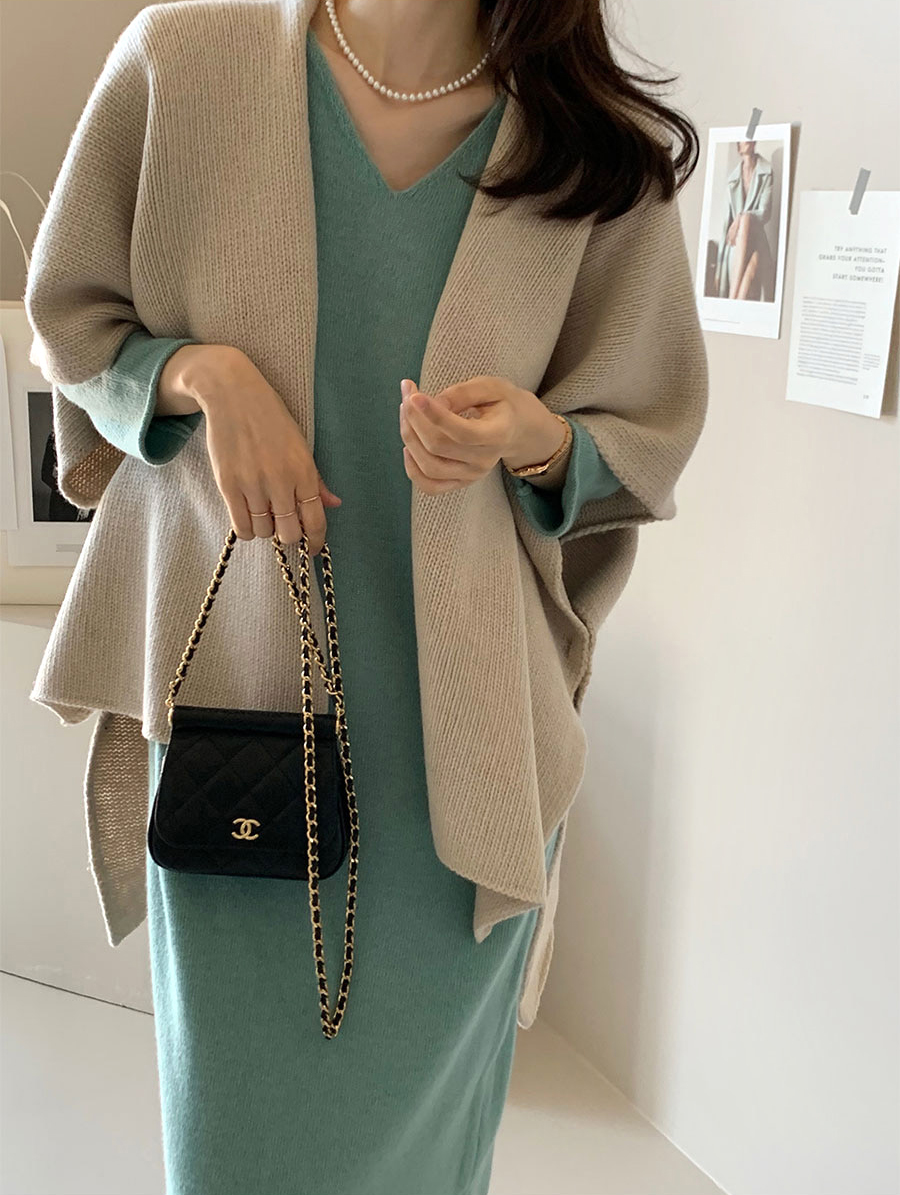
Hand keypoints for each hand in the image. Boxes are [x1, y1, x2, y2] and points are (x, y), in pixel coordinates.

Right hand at [164, 345, 340, 552]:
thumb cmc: (271, 417)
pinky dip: (247, 529)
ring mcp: (252, 485)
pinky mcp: (227, 485)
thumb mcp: (300, 445)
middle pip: (289, 534)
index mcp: (303, 471)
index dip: (316, 542)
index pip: (315, 521)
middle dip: (289, 535)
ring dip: (266, 530)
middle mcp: (280, 481)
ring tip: (264, 513)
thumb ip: (316, 479)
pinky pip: (240, 526)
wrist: (233, 393)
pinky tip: (249, 516)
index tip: (313, 548)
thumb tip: (333, 504)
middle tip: (284, 524)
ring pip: (264, 532)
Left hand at [398, 375, 567, 494]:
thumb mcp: (490, 387)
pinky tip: (408, 447)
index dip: (434, 414)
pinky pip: (430, 486)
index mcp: (498, 435)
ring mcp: (472, 476)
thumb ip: (462, 393)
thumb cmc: (501, 403)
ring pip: (429, 466)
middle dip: (415, 419)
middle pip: (438, 447)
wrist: (516, 428)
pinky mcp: (460, 483)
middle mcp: (485, 461)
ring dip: (409, 438)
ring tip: (406, 413)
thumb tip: (432, 404)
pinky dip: (412, 469)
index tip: (414, 396)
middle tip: (408, 394)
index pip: (461, 432)